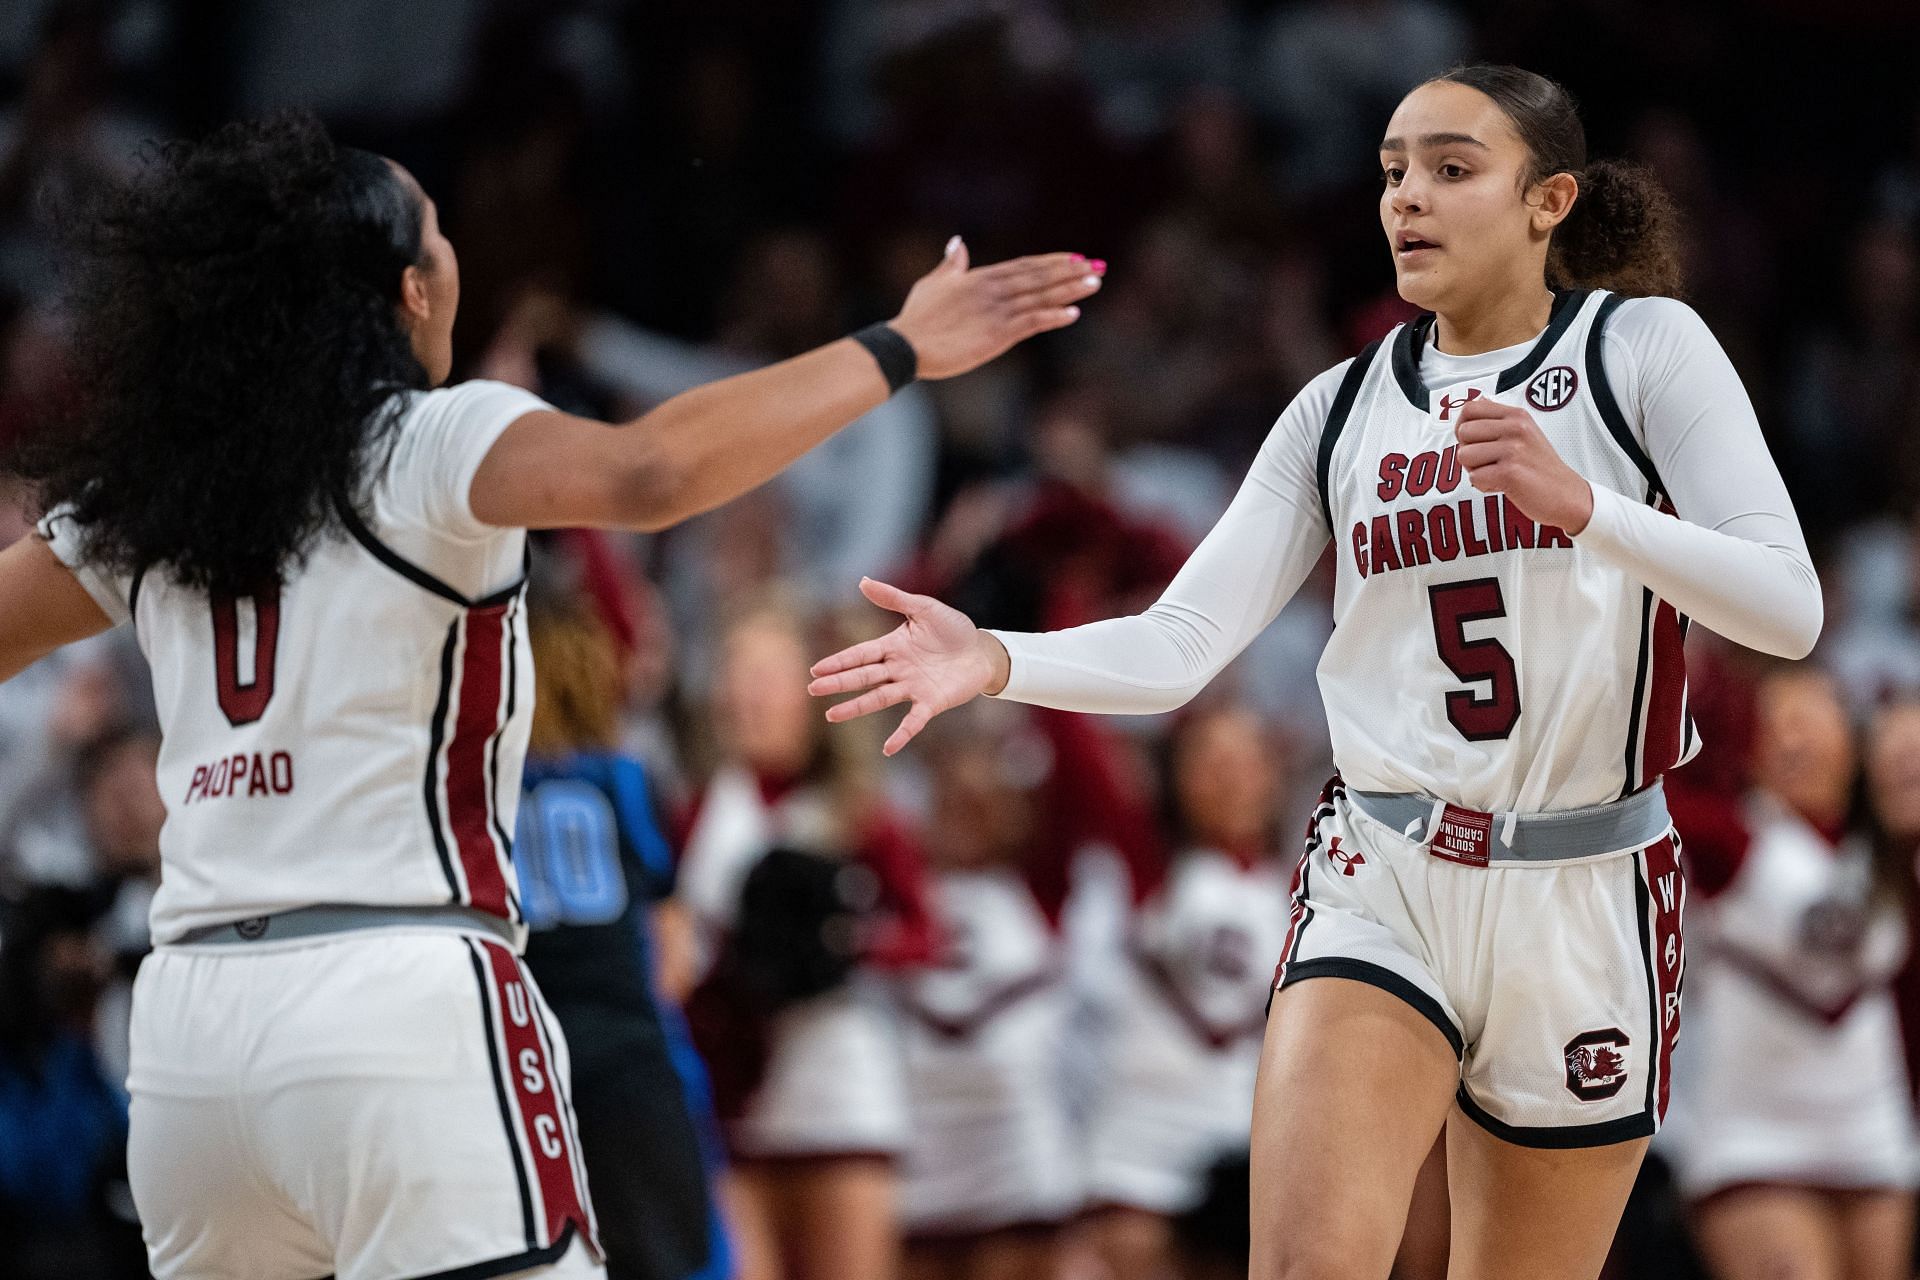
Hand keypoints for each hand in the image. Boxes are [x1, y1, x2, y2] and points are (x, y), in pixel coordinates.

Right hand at [808, 578, 1008, 754]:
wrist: (983, 651)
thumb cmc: (953, 629)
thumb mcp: (924, 608)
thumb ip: (894, 598)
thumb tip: (862, 581)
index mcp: (893, 647)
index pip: (860, 655)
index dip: (839, 661)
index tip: (816, 669)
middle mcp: (897, 670)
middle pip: (863, 677)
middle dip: (839, 682)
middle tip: (814, 689)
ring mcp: (912, 688)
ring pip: (878, 699)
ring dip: (856, 707)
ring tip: (832, 715)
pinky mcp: (930, 703)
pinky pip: (913, 721)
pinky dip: (901, 735)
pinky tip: (887, 749)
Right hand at [889, 238, 1103, 379]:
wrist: (908, 344)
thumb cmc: (917, 317)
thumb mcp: (934, 283)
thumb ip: (951, 264)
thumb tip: (958, 242)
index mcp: (981, 277)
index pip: (1025, 265)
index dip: (1052, 261)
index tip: (1075, 258)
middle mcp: (994, 290)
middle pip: (1039, 277)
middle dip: (1070, 271)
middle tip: (1097, 266)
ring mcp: (998, 311)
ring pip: (1041, 297)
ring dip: (1070, 290)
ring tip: (1094, 283)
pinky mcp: (999, 334)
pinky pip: (1033, 322)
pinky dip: (1054, 317)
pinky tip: (1074, 313)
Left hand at [1454, 398, 1594, 533]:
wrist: (1566, 494)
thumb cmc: (1540, 467)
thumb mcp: (1524, 433)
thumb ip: (1499, 420)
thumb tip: (1475, 403)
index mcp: (1516, 415)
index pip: (1470, 409)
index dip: (1462, 426)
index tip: (1473, 441)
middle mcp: (1515, 428)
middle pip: (1463, 432)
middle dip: (1468, 451)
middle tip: (1489, 463)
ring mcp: (1514, 449)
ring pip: (1464, 455)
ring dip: (1475, 470)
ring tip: (1497, 473)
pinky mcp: (1510, 472)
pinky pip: (1474, 477)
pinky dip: (1484, 486)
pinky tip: (1503, 485)